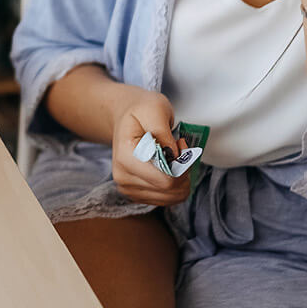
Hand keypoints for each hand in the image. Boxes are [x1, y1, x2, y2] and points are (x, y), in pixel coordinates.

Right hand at [111, 90, 190, 205]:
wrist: (125, 116)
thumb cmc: (141, 110)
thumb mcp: (156, 109)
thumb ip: (164, 132)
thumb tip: (174, 156)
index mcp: (126, 157)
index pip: (164, 180)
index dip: (182, 165)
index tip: (182, 143)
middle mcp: (123, 178)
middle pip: (168, 190)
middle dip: (183, 170)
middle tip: (181, 147)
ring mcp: (128, 188)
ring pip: (169, 197)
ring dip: (180, 177)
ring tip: (174, 154)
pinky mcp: (136, 193)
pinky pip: (164, 199)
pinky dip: (174, 184)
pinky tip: (169, 165)